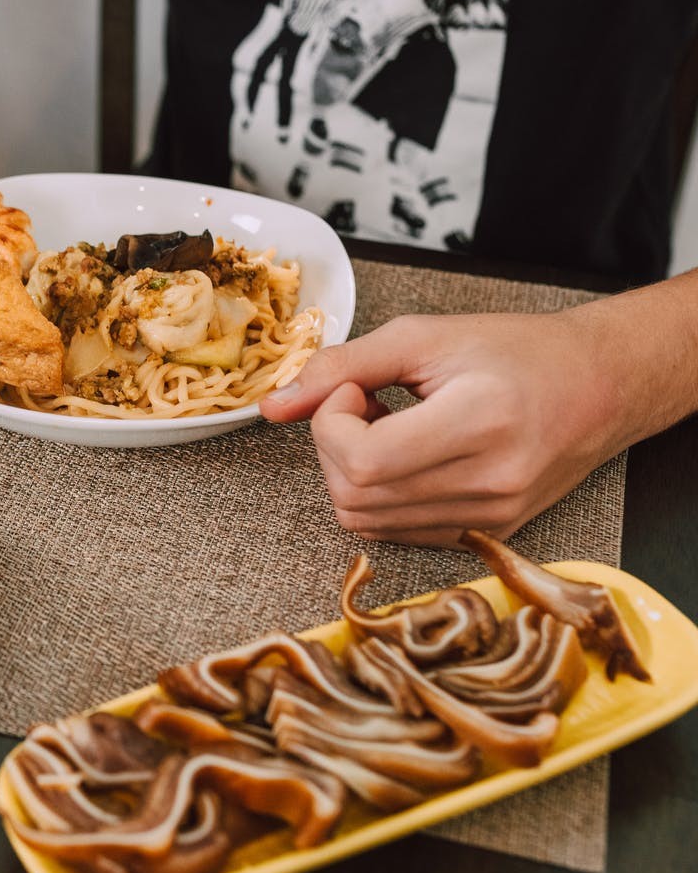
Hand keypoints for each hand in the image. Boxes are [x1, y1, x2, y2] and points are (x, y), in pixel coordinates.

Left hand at [260, 311, 623, 546]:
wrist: (600, 386)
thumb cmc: (518, 352)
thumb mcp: (423, 337)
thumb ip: (340, 367)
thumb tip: (272, 406)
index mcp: (480, 425)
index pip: (360, 460)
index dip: (332, 422)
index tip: (353, 388)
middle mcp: (488, 485)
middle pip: (353, 495)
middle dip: (335, 445)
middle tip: (365, 401)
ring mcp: (488, 519)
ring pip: (365, 519)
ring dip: (352, 470)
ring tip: (388, 424)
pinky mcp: (484, 535)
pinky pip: (394, 530)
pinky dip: (377, 493)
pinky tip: (405, 453)